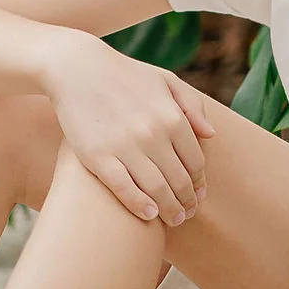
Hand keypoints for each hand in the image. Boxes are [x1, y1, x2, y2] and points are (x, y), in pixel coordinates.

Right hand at [42, 35, 215, 225]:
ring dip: (169, 209)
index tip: (198, 194)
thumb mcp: (165, 80)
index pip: (195, 162)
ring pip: (156, 189)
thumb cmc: (125, 75)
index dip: (199, 183)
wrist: (77, 68)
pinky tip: (149, 215)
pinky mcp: (97, 157)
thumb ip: (192, 105)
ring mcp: (125, 147)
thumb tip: (211, 134)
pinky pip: (124, 189)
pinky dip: (139, 206)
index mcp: (172, 116)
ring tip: (173, 220)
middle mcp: (153, 134)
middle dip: (187, 202)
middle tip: (188, 214)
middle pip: (179, 180)